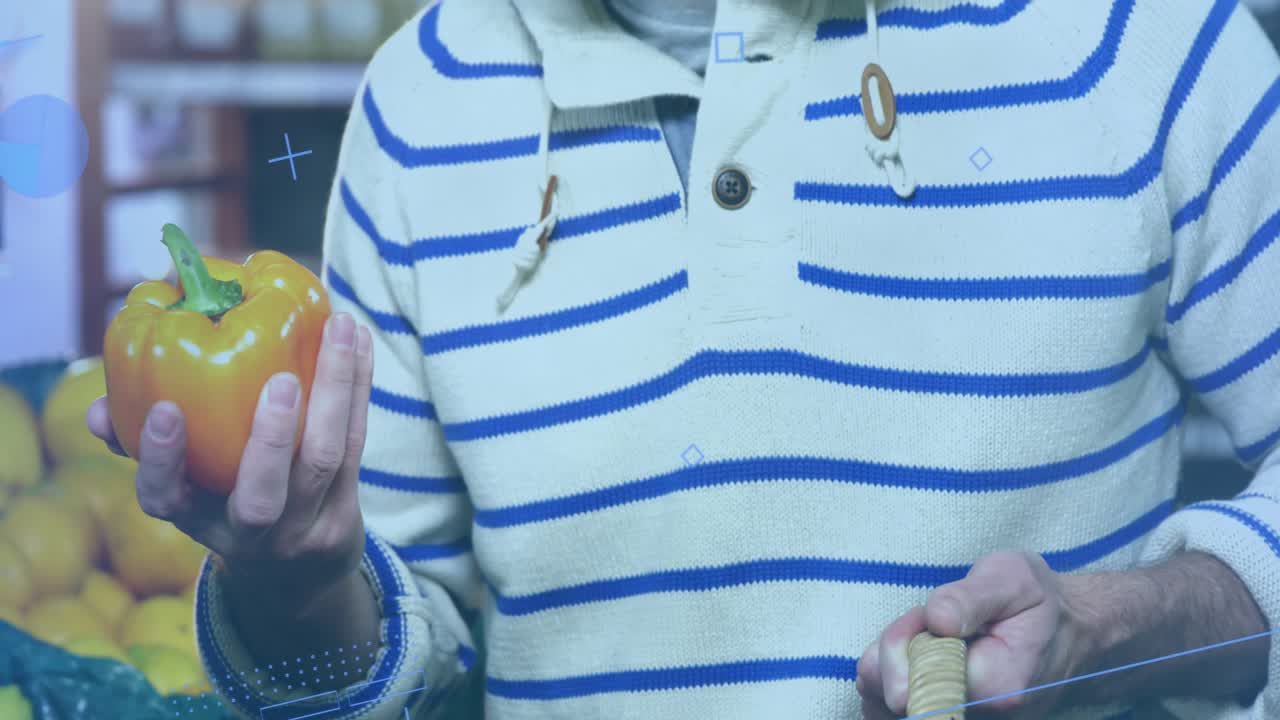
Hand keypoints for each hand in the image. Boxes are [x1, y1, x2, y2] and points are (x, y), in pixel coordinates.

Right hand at [86, 312, 374, 606]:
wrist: (300, 573)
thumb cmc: (225, 502)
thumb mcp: (183, 487)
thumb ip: (142, 444)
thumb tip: (98, 410)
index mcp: (196, 519)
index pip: (165, 499)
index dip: (161, 459)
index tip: (164, 410)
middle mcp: (250, 533)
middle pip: (261, 499)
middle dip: (269, 440)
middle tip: (280, 381)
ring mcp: (303, 526)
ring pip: (324, 461)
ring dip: (335, 390)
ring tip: (338, 329)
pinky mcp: (346, 510)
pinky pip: (356, 442)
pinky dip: (358, 386)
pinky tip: (358, 339)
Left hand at [855, 551, 1097, 718]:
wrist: (1069, 632)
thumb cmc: (1036, 602)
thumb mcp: (1009, 579)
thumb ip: (968, 599)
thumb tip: (937, 621)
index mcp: (999, 686)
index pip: (919, 679)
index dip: (903, 642)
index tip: (925, 616)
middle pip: (894, 701)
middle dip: (892, 654)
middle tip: (926, 623)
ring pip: (888, 710)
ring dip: (891, 667)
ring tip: (929, 639)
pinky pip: (898, 714)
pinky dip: (894, 684)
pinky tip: (918, 659)